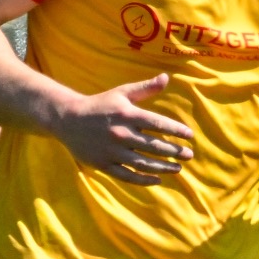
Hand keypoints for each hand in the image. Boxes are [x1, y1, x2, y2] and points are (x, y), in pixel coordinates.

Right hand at [55, 75, 194, 186]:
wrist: (68, 119)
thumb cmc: (100, 105)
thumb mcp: (121, 93)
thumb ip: (145, 88)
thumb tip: (166, 78)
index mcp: (127, 115)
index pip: (158, 124)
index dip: (176, 130)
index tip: (190, 136)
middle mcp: (121, 134)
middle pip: (154, 146)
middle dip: (175, 152)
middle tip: (189, 155)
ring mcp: (112, 151)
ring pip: (143, 163)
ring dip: (163, 168)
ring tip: (178, 168)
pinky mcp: (104, 165)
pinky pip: (127, 176)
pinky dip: (143, 180)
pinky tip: (157, 180)